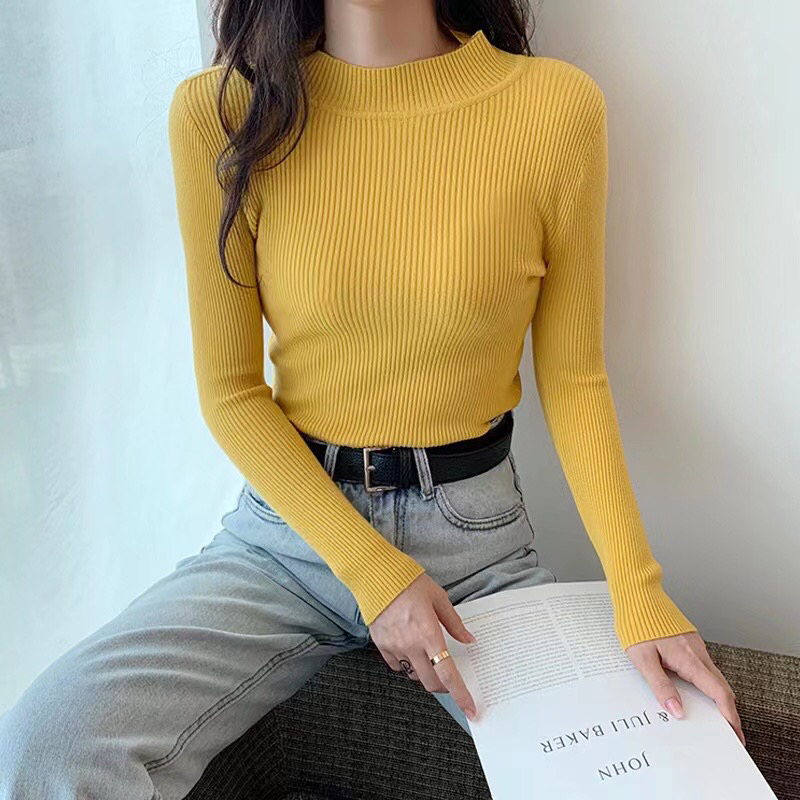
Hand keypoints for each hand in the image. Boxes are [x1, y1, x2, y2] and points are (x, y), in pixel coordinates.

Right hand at [369, 573, 478, 720]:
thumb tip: (468, 640)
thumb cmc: (409, 582)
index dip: (460, 695)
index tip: (470, 710)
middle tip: (451, 681)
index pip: (447, 673)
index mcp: (429, 633)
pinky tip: (411, 652)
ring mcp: (395, 647)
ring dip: (426, 675)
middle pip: (431, 682)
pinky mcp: (382, 645)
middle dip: (445, 688)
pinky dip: (407, 665)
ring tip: (430, 660)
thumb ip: (454, 623)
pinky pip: (397, 665)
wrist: (377, 576)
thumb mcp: (438, 598)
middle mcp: (411, 645)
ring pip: (414, 676)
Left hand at [625, 631, 744, 745]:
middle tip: (729, 734)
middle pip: (722, 687)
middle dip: (728, 712)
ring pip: (714, 677)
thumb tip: (676, 710)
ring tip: (714, 719)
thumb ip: (660, 685)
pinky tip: (697, 692)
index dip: (729, 716)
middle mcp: (697, 652)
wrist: (637, 595)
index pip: (718, 693)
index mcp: (689, 659)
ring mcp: (695, 646)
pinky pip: (704, 667)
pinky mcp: (689, 642)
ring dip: (718, 698)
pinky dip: (707, 684)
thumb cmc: (637, 624)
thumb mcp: (643, 659)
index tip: (734, 734)